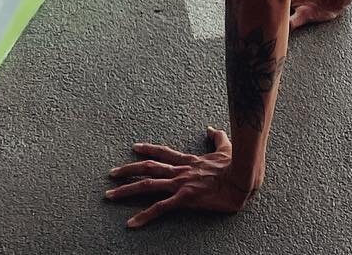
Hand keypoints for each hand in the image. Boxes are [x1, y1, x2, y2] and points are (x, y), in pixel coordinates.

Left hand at [105, 125, 253, 228]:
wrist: (243, 177)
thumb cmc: (237, 165)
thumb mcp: (226, 148)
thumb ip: (217, 137)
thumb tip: (211, 128)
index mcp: (188, 161)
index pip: (162, 153)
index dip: (147, 150)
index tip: (134, 148)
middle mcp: (180, 171)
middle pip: (148, 168)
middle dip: (127, 170)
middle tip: (111, 174)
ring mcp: (180, 184)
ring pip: (147, 185)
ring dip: (126, 190)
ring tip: (109, 195)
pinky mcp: (184, 199)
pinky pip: (160, 208)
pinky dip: (143, 216)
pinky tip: (130, 223)